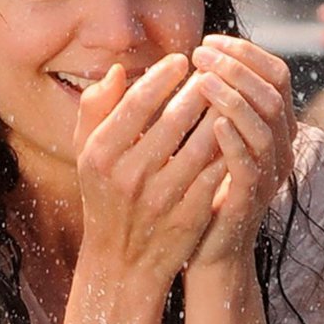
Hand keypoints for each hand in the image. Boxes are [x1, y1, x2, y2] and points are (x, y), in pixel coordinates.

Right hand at [73, 55, 225, 294]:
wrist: (122, 263)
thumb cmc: (105, 197)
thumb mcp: (87, 154)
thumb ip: (96, 108)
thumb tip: (120, 70)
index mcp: (101, 154)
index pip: (138, 103)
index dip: (163, 77)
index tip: (181, 61)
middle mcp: (129, 176)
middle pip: (175, 120)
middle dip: (200, 89)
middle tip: (214, 71)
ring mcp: (161, 199)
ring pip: (202, 144)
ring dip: (220, 114)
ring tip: (229, 95)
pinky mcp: (189, 216)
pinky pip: (216, 173)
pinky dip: (228, 148)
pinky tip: (236, 131)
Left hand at [186, 34, 295, 267]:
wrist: (205, 249)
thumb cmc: (200, 189)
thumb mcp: (206, 139)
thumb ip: (210, 103)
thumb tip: (194, 58)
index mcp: (274, 127)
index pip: (274, 74)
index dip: (244, 52)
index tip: (207, 41)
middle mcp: (280, 147)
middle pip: (273, 91)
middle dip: (236, 65)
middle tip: (199, 53)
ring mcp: (269, 174)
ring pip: (265, 122)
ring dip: (233, 95)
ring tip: (201, 78)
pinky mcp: (252, 199)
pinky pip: (251, 163)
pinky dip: (234, 139)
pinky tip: (212, 122)